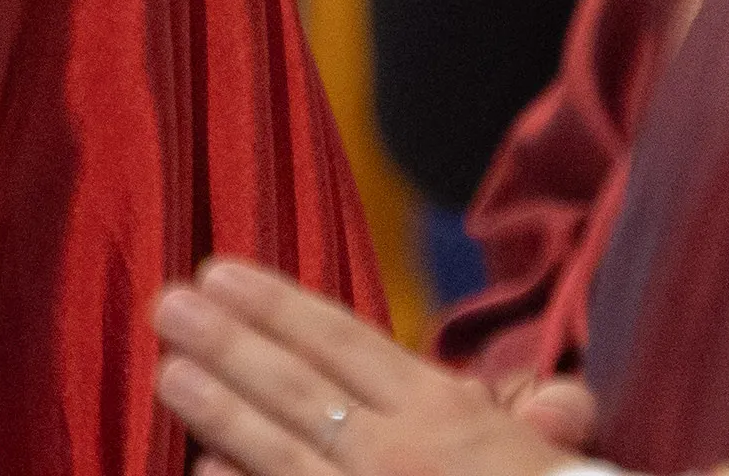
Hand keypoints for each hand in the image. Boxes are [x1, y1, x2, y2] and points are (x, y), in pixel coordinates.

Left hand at [152, 262, 611, 475]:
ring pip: (280, 447)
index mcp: (449, 412)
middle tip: (166, 301)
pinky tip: (201, 469)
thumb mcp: (562, 459)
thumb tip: (558, 400)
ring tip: (167, 368)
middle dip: (229, 340)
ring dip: (219, 406)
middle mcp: (402, 453)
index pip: (345, 342)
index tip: (222, 272)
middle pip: (298, 385)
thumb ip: (541, 417)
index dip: (279, 305)